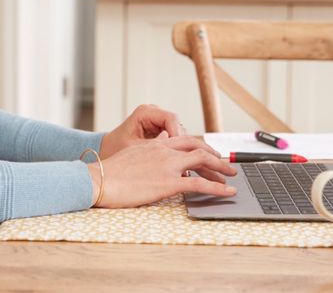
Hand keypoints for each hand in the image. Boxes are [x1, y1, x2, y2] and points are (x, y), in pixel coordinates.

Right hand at [88, 135, 236, 207]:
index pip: (183, 140)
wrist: (99, 179)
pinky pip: (200, 184)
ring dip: (221, 168)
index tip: (208, 153)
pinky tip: (228, 192)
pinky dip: (218, 188)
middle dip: (215, 154)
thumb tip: (150, 158)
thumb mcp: (128, 157)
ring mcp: (167, 165)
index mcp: (154, 144)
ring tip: (232, 175)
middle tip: (226, 163)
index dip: (199, 146)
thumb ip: (143, 155)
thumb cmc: (107, 173)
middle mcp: (164, 150)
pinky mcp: (168, 182)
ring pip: (203, 161)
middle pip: (197, 147)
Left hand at [99, 104, 185, 158]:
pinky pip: (174, 140)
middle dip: (182, 144)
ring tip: (181, 167)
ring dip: (180, 149)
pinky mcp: (161, 131)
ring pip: (178, 133)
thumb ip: (155, 147)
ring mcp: (158, 122)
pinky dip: (176, 151)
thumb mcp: (135, 149)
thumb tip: (175, 151)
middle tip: (184, 162)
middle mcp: (154, 114)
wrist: (107, 153)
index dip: (178, 135)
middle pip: (177, 126)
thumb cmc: (116, 149)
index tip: (180, 153)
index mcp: (145, 112)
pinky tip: (177, 166)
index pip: (171, 118)